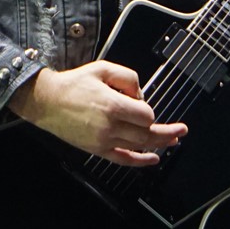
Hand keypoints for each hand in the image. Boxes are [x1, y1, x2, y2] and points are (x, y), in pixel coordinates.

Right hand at [7, 61, 186, 166]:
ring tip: (173, 140)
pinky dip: (141, 161)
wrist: (47, 101)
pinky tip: (153, 159)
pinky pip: (124, 159)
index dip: (148, 109)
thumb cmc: (73, 84)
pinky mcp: (97, 149)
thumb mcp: (103, 68)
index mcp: (112, 105)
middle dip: (167, 132)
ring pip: (139, 146)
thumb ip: (128, 77)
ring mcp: (104, 140)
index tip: (139, 102)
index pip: (146, 114)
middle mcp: (110, 126)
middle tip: (182, 130)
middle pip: (148, 134)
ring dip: (159, 144)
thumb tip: (140, 95)